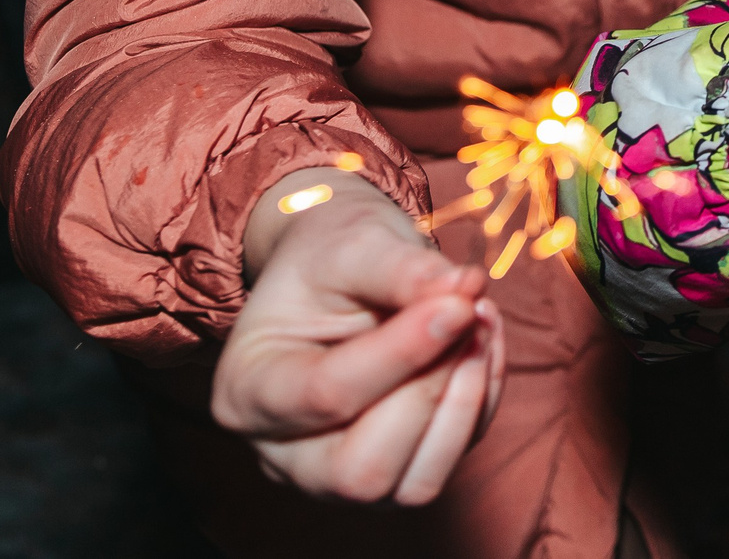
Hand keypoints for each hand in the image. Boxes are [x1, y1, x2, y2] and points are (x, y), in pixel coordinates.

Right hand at [210, 170, 505, 503]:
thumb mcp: (353, 243)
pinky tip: (481, 336)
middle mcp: (284, 453)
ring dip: (466, 401)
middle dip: (431, 393)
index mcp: (248, 392)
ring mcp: (339, 472)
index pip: (326, 395)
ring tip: (478, 319)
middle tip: (469, 311)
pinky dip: (481, 397)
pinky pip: (452, 457)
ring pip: (414, 484)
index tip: (460, 303)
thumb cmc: (331, 257)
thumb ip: (401, 269)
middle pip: (363, 472)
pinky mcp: (397, 470)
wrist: (339, 269)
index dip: (403, 353)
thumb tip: (464, 290)